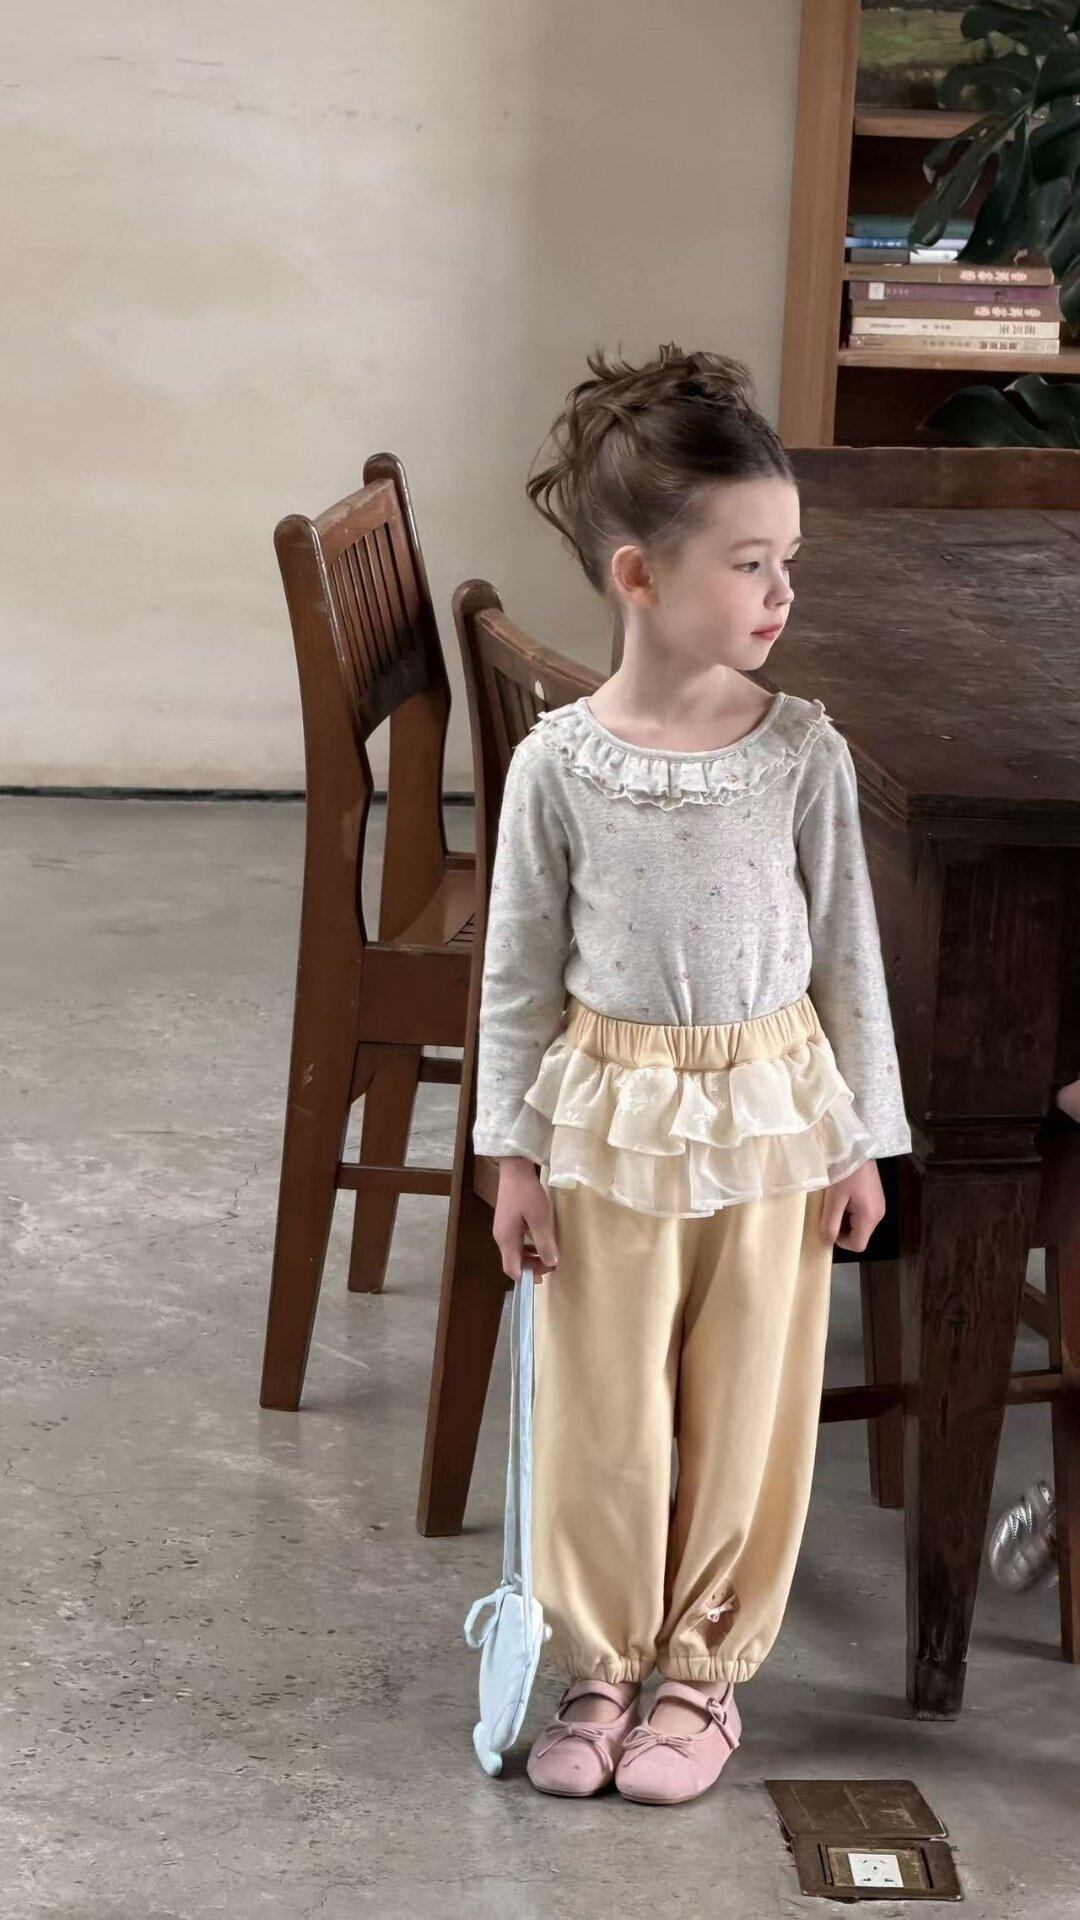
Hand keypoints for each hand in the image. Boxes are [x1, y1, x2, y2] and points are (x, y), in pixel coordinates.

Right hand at [493, 1157, 559, 1282]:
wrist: (514, 1169)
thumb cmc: (527, 1193)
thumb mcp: (540, 1218)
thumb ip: (544, 1242)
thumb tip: (551, 1263)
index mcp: (506, 1239)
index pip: (512, 1269)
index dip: (528, 1277)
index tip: (546, 1275)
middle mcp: (501, 1238)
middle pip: (513, 1263)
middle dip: (532, 1267)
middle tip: (552, 1264)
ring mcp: (502, 1230)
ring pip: (515, 1253)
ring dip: (531, 1258)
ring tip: (549, 1255)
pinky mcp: (506, 1223)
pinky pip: (516, 1243)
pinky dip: (528, 1248)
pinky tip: (540, 1242)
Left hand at [820, 1158, 884, 1252]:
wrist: (856, 1146)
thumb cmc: (844, 1172)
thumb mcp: (833, 1199)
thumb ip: (830, 1223)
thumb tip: (828, 1242)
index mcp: (870, 1217)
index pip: (858, 1245)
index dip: (841, 1242)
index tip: (829, 1226)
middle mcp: (879, 1214)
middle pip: (860, 1235)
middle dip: (842, 1229)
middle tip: (829, 1212)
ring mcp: (879, 1205)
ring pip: (860, 1225)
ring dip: (845, 1219)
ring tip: (835, 1202)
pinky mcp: (876, 1197)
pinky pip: (862, 1213)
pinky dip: (850, 1210)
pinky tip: (842, 1196)